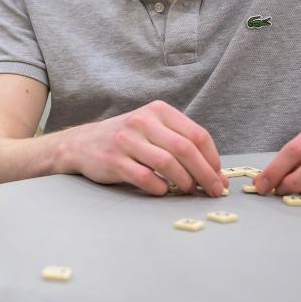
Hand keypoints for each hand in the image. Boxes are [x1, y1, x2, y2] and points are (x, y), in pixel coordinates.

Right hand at [54, 101, 225, 197]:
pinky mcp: (114, 160)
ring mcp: (127, 140)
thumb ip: (179, 141)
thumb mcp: (151, 127)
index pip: (197, 134)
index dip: (212, 159)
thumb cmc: (126, 139)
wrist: (81, 144)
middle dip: (205, 174)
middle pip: (185, 149)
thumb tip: (212, 170)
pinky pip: (146, 178)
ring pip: (168, 164)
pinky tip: (162, 190)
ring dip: (184, 182)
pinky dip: (160, 188)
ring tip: (187, 191)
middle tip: (213, 191)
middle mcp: (143, 121)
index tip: (219, 177)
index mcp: (158, 111)